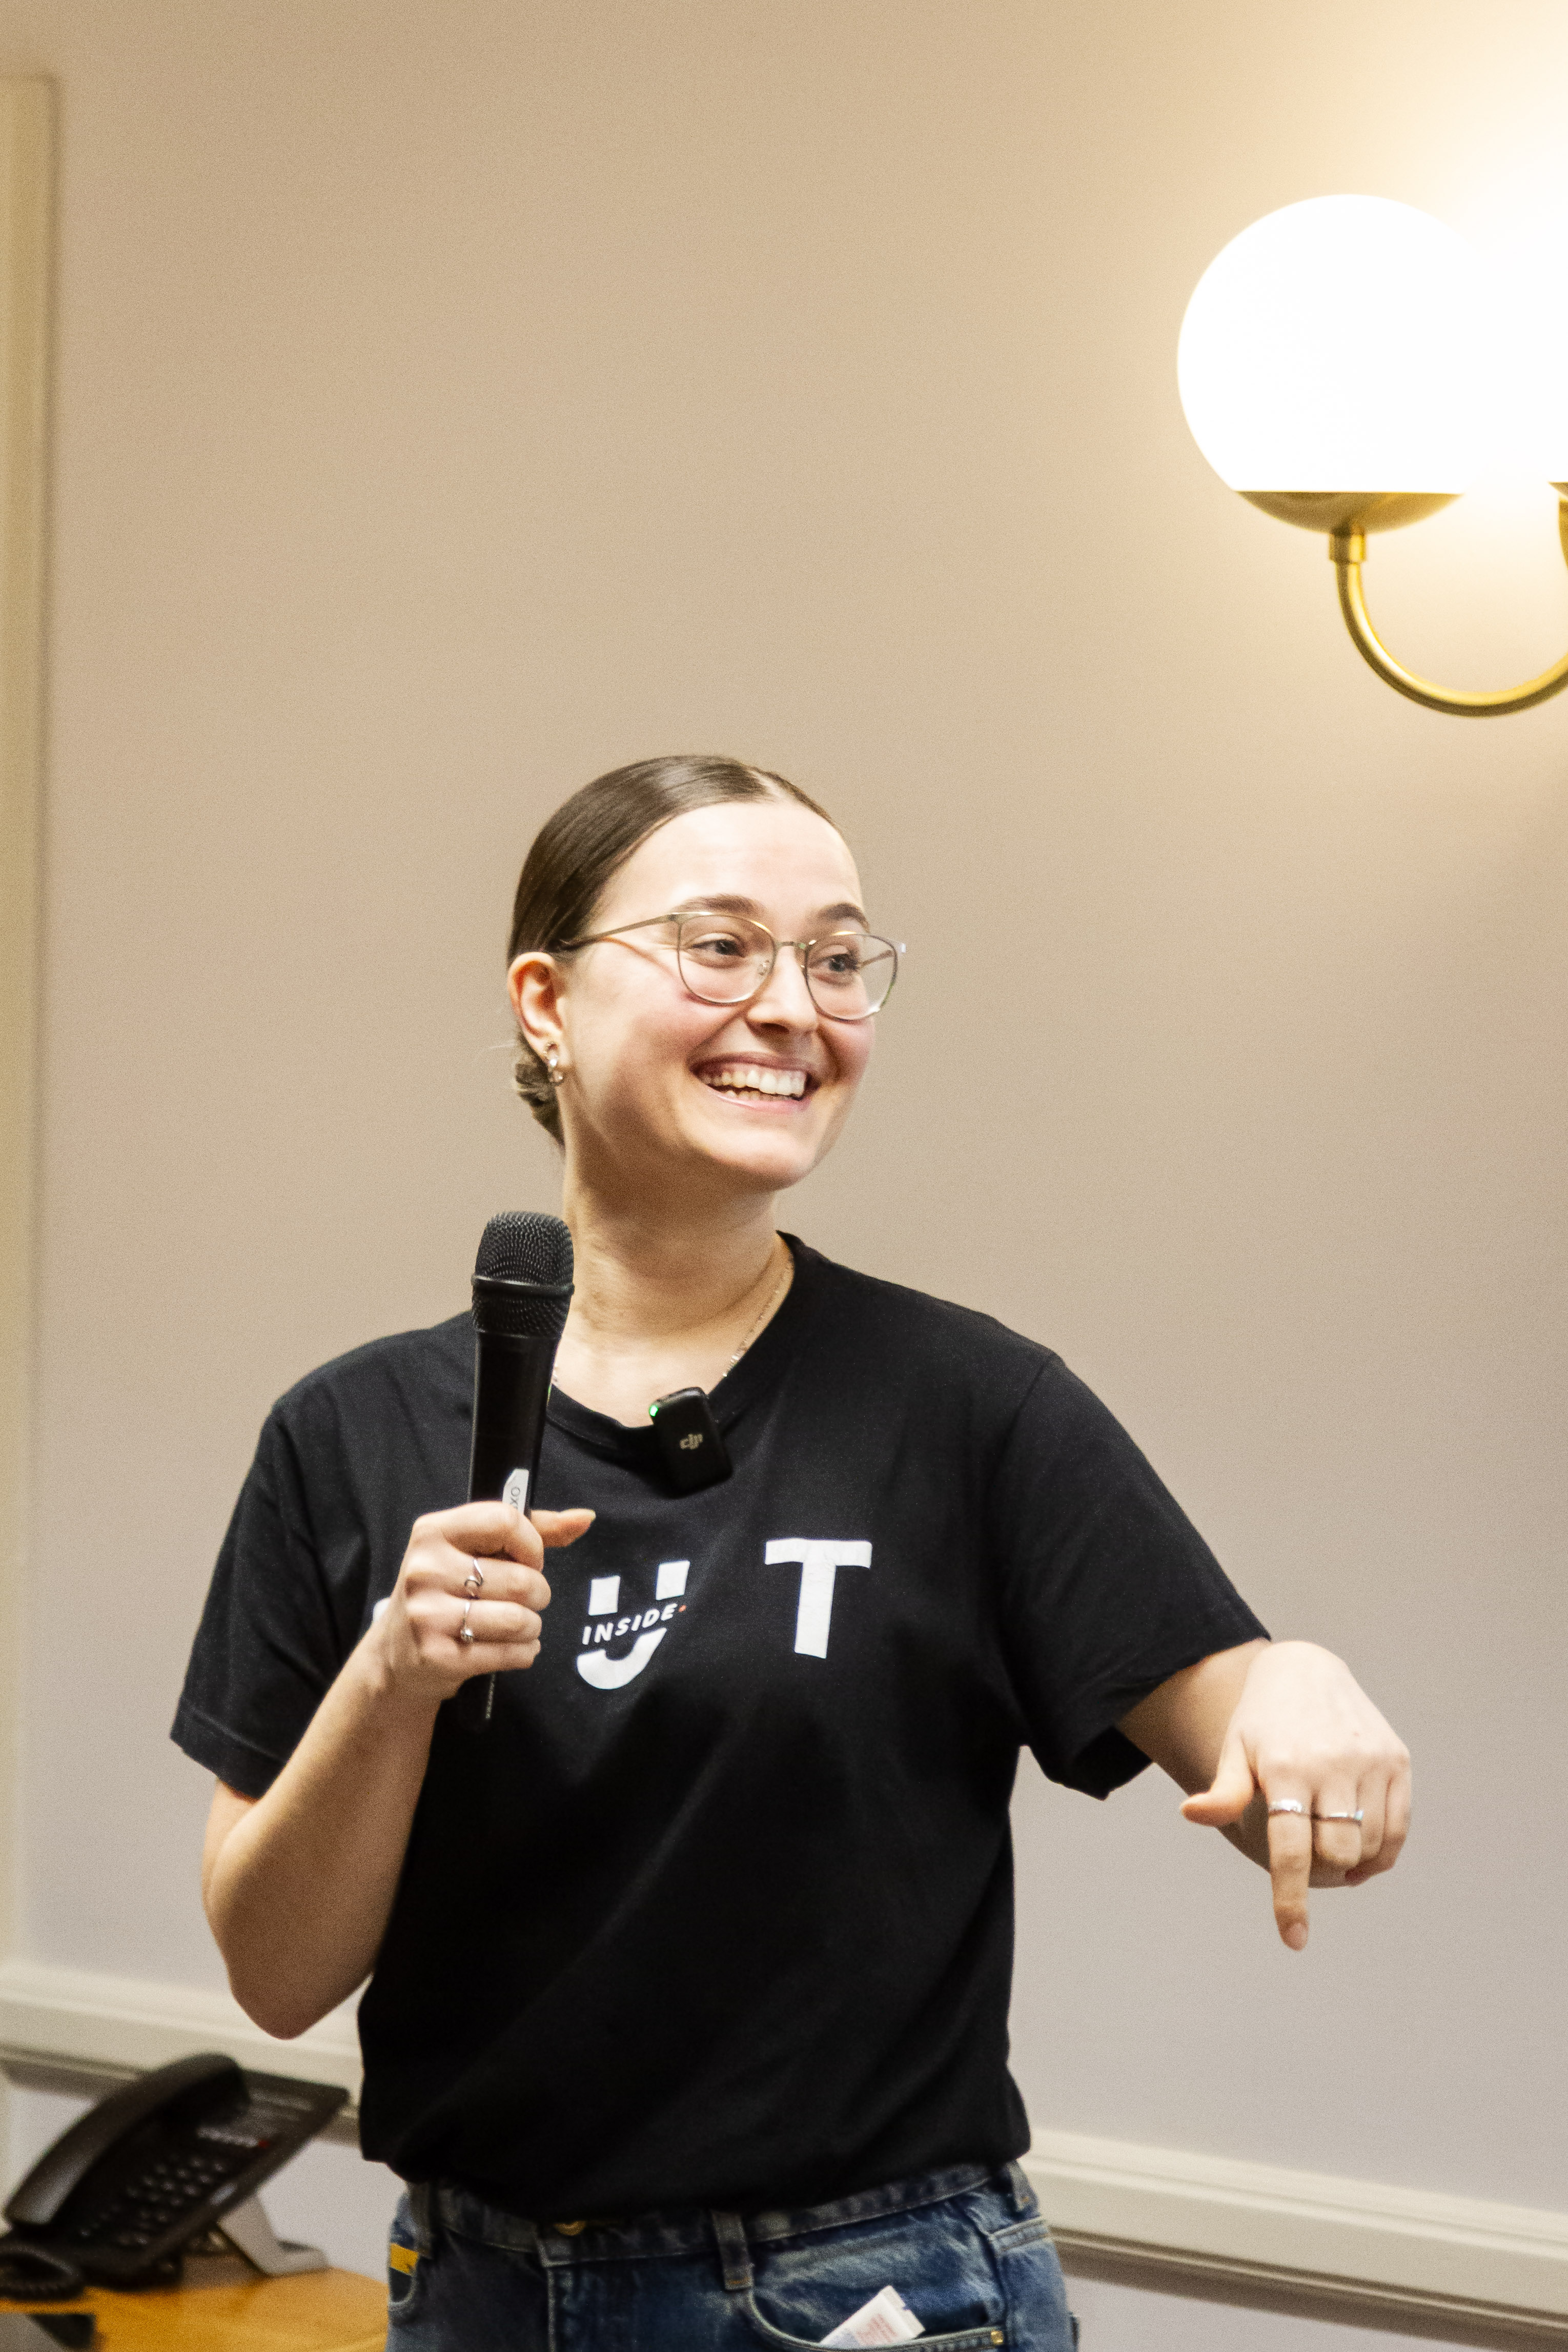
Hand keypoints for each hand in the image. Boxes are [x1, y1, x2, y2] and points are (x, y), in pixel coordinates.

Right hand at [367, 1501, 593, 1704]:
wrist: (395, 1655)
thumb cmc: (446, 1591)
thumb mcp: (473, 1550)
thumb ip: (532, 1530)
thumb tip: (584, 1517)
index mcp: (433, 1531)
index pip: (505, 1521)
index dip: (532, 1545)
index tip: (529, 1560)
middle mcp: (425, 1569)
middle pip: (521, 1578)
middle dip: (538, 1593)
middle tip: (525, 1600)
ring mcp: (428, 1615)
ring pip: (519, 1619)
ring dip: (531, 1626)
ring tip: (518, 1625)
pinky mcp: (438, 1656)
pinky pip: (511, 1653)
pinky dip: (523, 1652)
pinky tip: (511, 1647)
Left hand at [1179, 1641, 1410, 1950]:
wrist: (1306, 1669)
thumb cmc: (1261, 1721)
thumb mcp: (1235, 1750)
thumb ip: (1223, 1790)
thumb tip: (1192, 1814)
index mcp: (1285, 1767)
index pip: (1290, 1849)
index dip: (1290, 1899)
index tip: (1293, 1939)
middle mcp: (1332, 1764)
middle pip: (1334, 1853)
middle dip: (1321, 1874)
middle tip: (1307, 1868)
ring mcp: (1369, 1762)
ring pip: (1368, 1846)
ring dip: (1351, 1865)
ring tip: (1331, 1855)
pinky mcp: (1396, 1760)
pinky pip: (1397, 1829)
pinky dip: (1381, 1854)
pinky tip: (1361, 1853)